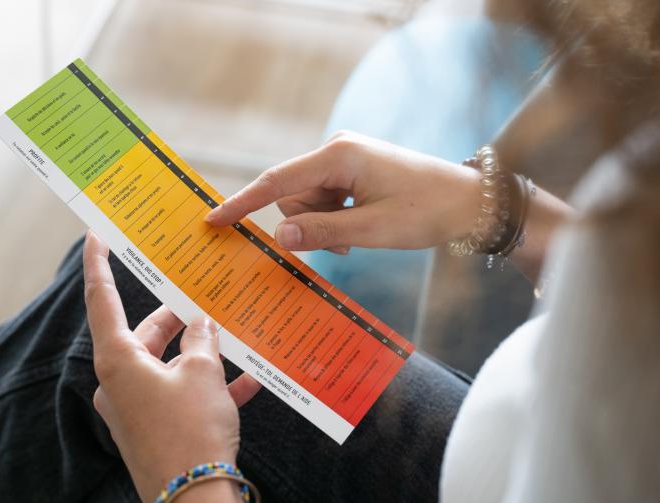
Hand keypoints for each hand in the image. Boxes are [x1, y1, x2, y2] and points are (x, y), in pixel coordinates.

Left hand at [83, 231, 260, 501]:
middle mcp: (121, 381)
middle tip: (203, 293)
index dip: (98, 265)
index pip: (101, 300)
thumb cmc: (191, 429)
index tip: (95, 235)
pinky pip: (183, 396)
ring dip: (200, 352)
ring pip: (170, 365)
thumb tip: (202, 323)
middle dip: (179, 317)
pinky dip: (210, 386)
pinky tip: (249, 378)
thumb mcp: (202, 374)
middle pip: (146, 334)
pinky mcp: (157, 428)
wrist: (195, 499)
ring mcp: (137, 408)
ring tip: (232, 332)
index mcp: (118, 360)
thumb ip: (202, 340)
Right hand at [204, 131, 480, 252]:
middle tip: (345, 245)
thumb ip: (322, 233)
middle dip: (308, 226)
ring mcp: (344, 161)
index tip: (213, 220)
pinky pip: (324, 201)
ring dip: (324, 227)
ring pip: (307, 203)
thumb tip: (278, 238)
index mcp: (338, 156)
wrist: (469, 202)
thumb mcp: (372, 230)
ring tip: (357, 238)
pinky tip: (359, 229)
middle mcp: (336, 151)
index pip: (277, 181)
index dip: (242, 203)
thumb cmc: (426, 211)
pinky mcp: (352, 172)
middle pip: (292, 196)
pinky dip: (334, 221)